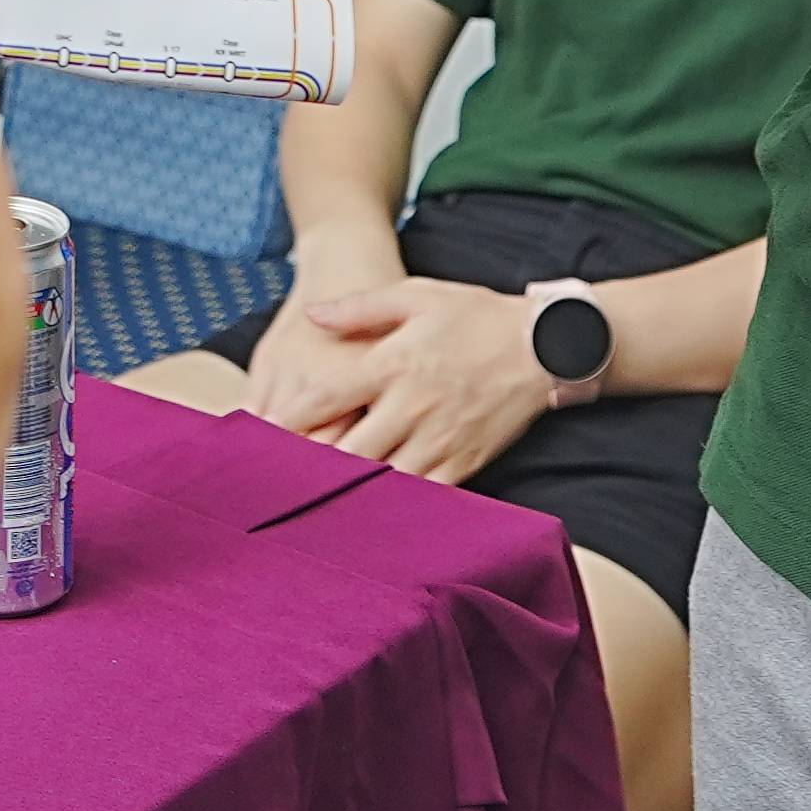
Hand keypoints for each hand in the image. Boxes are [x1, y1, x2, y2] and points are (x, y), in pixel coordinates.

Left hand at [250, 278, 555, 486]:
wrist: (546, 346)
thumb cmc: (475, 316)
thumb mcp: (417, 296)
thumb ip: (360, 307)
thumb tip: (312, 316)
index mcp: (395, 363)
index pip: (330, 396)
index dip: (292, 418)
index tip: (264, 433)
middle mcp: (413, 406)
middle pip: (348, 448)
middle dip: (312, 465)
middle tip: (277, 480)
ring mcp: (440, 439)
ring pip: (382, 478)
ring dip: (348, 491)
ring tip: (313, 504)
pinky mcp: (464, 462)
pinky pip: (424, 495)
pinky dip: (395, 506)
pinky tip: (371, 514)